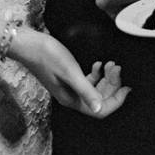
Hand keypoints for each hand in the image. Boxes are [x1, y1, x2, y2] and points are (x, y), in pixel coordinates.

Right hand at [12, 29, 129, 117]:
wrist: (28, 44)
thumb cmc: (47, 56)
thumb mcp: (70, 72)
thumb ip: (86, 90)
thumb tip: (99, 108)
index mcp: (72, 100)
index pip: (100, 110)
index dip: (116, 101)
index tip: (127, 88)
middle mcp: (72, 97)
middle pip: (100, 99)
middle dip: (112, 85)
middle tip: (117, 68)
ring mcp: (70, 87)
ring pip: (95, 89)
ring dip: (105, 78)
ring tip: (110, 64)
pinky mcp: (68, 78)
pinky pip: (87, 80)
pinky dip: (96, 73)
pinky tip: (98, 63)